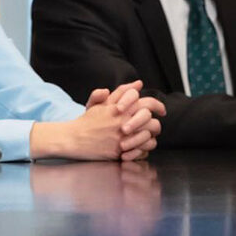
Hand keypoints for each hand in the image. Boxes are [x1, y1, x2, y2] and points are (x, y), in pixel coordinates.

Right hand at [32, 81, 164, 161]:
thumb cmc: (87, 121)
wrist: (74, 138)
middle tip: (153, 126)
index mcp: (122, 109)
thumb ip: (121, 92)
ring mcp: (124, 138)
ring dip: (150, 138)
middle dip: (155, 125)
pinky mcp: (122, 152)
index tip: (161, 111)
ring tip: (145, 138)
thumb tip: (138, 84)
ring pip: (150, 139)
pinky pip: (143, 152)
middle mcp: (125, 122)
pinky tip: (138, 148)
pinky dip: (143, 150)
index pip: (149, 104)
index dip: (158, 106)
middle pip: (153, 123)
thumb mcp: (102, 103)